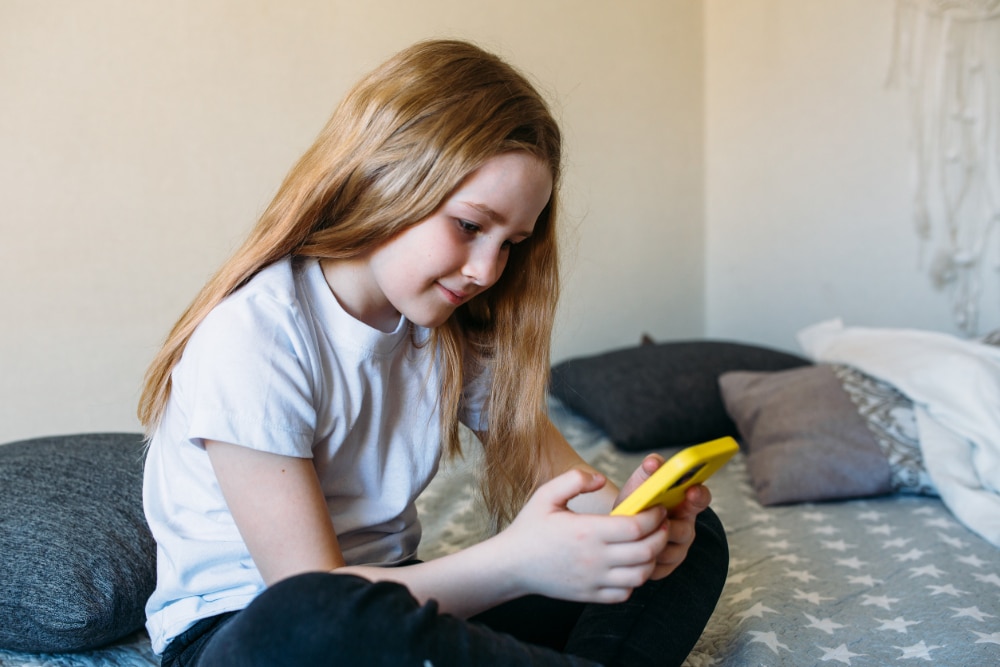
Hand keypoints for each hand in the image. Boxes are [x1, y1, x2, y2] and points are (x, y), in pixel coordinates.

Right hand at [495, 468, 668, 603]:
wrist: (511, 565)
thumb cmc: (530, 527)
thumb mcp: (546, 494)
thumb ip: (574, 479)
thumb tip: (601, 478)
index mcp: (587, 530)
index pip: (636, 526)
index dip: (654, 516)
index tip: (657, 508)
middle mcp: (594, 558)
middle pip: (646, 551)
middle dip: (661, 536)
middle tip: (661, 524)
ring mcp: (594, 579)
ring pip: (640, 575)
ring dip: (651, 560)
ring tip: (648, 545)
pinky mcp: (590, 595)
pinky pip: (625, 593)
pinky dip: (634, 580)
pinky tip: (628, 565)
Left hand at [615, 454, 712, 579]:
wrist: (620, 529)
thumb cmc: (634, 503)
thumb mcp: (639, 486)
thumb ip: (648, 473)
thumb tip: (653, 463)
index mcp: (684, 503)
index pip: (701, 498)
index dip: (699, 495)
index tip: (691, 490)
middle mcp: (686, 526)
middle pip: (685, 530)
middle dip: (670, 526)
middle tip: (657, 521)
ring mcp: (678, 548)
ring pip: (670, 551)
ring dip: (652, 543)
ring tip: (636, 535)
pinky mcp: (667, 567)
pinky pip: (659, 567)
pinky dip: (644, 559)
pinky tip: (633, 550)